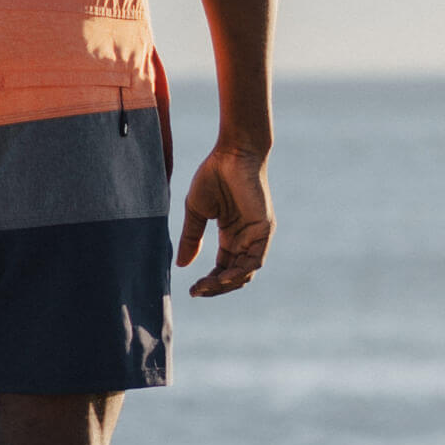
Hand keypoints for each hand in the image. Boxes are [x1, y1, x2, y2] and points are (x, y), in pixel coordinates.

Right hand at [176, 146, 273, 297]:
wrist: (232, 153)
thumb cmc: (214, 175)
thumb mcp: (197, 211)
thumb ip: (192, 238)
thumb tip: (182, 266)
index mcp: (231, 234)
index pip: (223, 268)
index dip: (209, 282)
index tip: (191, 290)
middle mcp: (245, 239)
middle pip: (234, 275)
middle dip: (216, 287)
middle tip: (197, 291)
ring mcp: (256, 236)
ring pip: (245, 272)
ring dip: (226, 284)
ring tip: (206, 287)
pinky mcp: (264, 230)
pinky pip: (254, 261)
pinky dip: (239, 273)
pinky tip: (222, 278)